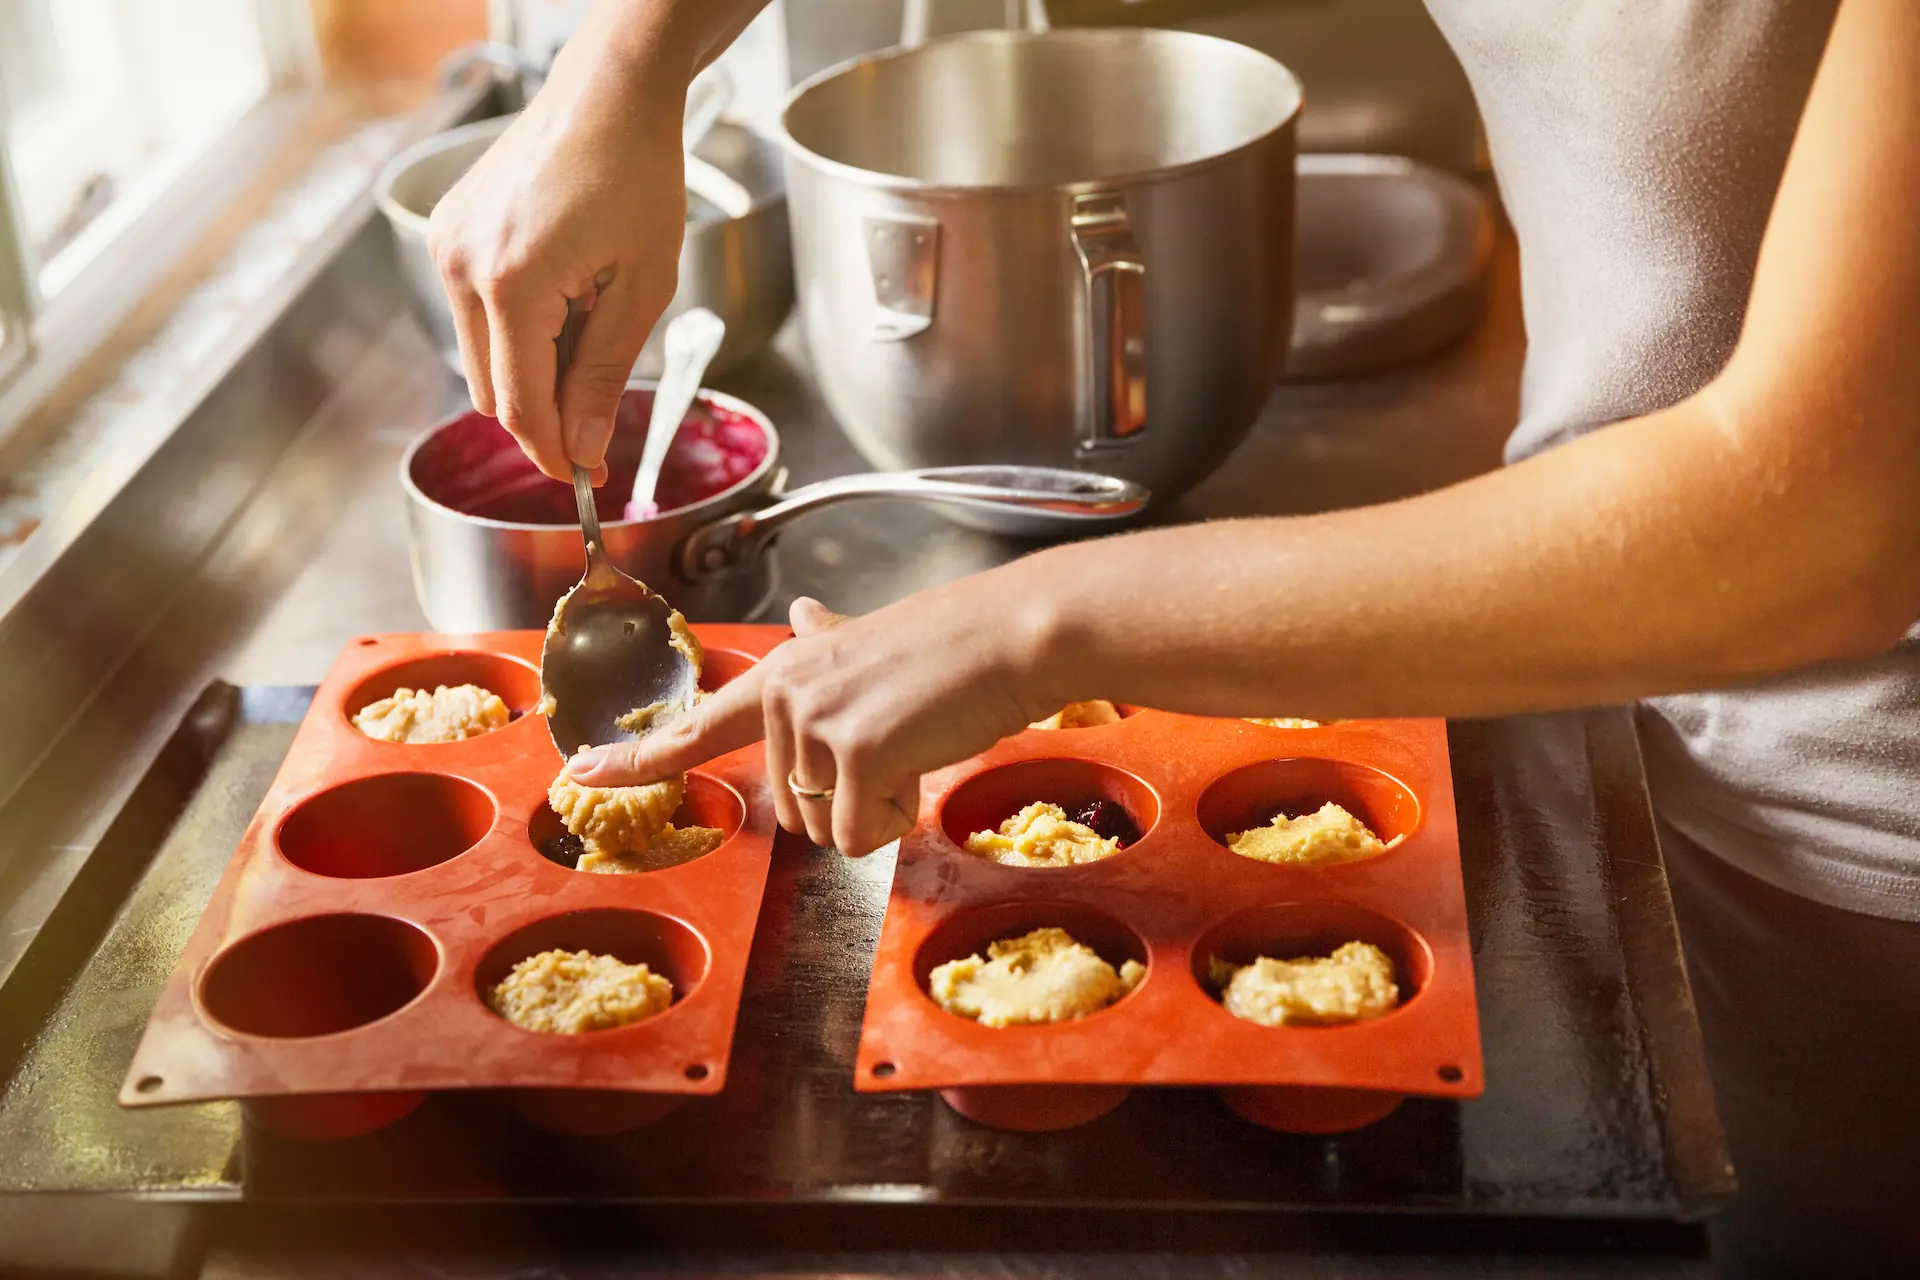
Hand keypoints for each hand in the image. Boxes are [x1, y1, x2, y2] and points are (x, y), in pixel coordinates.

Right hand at [427, 28, 687, 481]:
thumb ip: (607, 376)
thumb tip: (586, 450)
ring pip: (479, 358)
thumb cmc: (637, 175)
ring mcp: (445, 247)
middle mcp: (462, 266)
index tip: (587, 479)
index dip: (555, 454)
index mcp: (513, 284)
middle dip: (543, 416)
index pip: (520, 407)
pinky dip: (515, 329)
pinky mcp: (446, 233)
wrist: (608, 95)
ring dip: (530, 369)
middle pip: (491, 392)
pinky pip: (473, 314)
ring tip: (590, 324)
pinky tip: (564, 296)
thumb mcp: (642, 288)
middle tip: (599, 416)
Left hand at [565, 578, 1066, 855]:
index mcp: (783, 674)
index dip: (635, 759)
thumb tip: (807, 611)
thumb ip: (825, 643)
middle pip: (789, 810)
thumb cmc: (950, 646)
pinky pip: (863, 833)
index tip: (577, 775)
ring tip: (913, 747)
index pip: (694, 726)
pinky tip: (923, 761)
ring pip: (826, 829)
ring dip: (874, 811)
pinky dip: (898, 817)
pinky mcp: (855, 750)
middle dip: (845, 803)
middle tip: (896, 748)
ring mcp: (815, 722)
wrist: (1008, 636)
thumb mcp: (869, 642)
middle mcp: (785, 696)